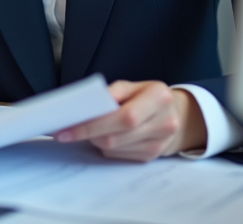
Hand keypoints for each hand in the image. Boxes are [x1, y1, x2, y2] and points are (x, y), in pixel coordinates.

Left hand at [53, 80, 206, 161]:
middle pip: (116, 137)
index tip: (67, 128)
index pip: (124, 117)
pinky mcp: (151, 156)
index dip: (93, 124)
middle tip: (68, 131)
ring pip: (115, 149)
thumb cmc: (147, 96)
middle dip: (87, 134)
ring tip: (87, 130)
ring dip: (94, 140)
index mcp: (159, 98)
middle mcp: (164, 123)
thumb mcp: (133, 85)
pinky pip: (119, 156)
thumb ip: (113, 92)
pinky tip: (104, 137)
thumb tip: (88, 104)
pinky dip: (106, 147)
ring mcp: (159, 143)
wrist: (175, 114)